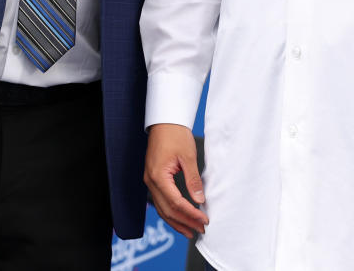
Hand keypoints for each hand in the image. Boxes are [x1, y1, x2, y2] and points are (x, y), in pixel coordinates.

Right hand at [143, 123, 207, 238]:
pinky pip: (160, 201)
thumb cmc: (176, 135)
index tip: (204, 220)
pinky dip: (170, 212)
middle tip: (201, 230)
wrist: (164, 122)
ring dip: (176, 221)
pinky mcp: (153, 179)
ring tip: (190, 231)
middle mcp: (151, 182)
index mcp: (158, 176)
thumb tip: (200, 200)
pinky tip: (180, 218)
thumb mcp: (188, 157)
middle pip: (167, 210)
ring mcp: (150, 181)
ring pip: (162, 209)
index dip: (191, 214)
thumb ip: (193, 180)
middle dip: (185, 222)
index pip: (176, 202)